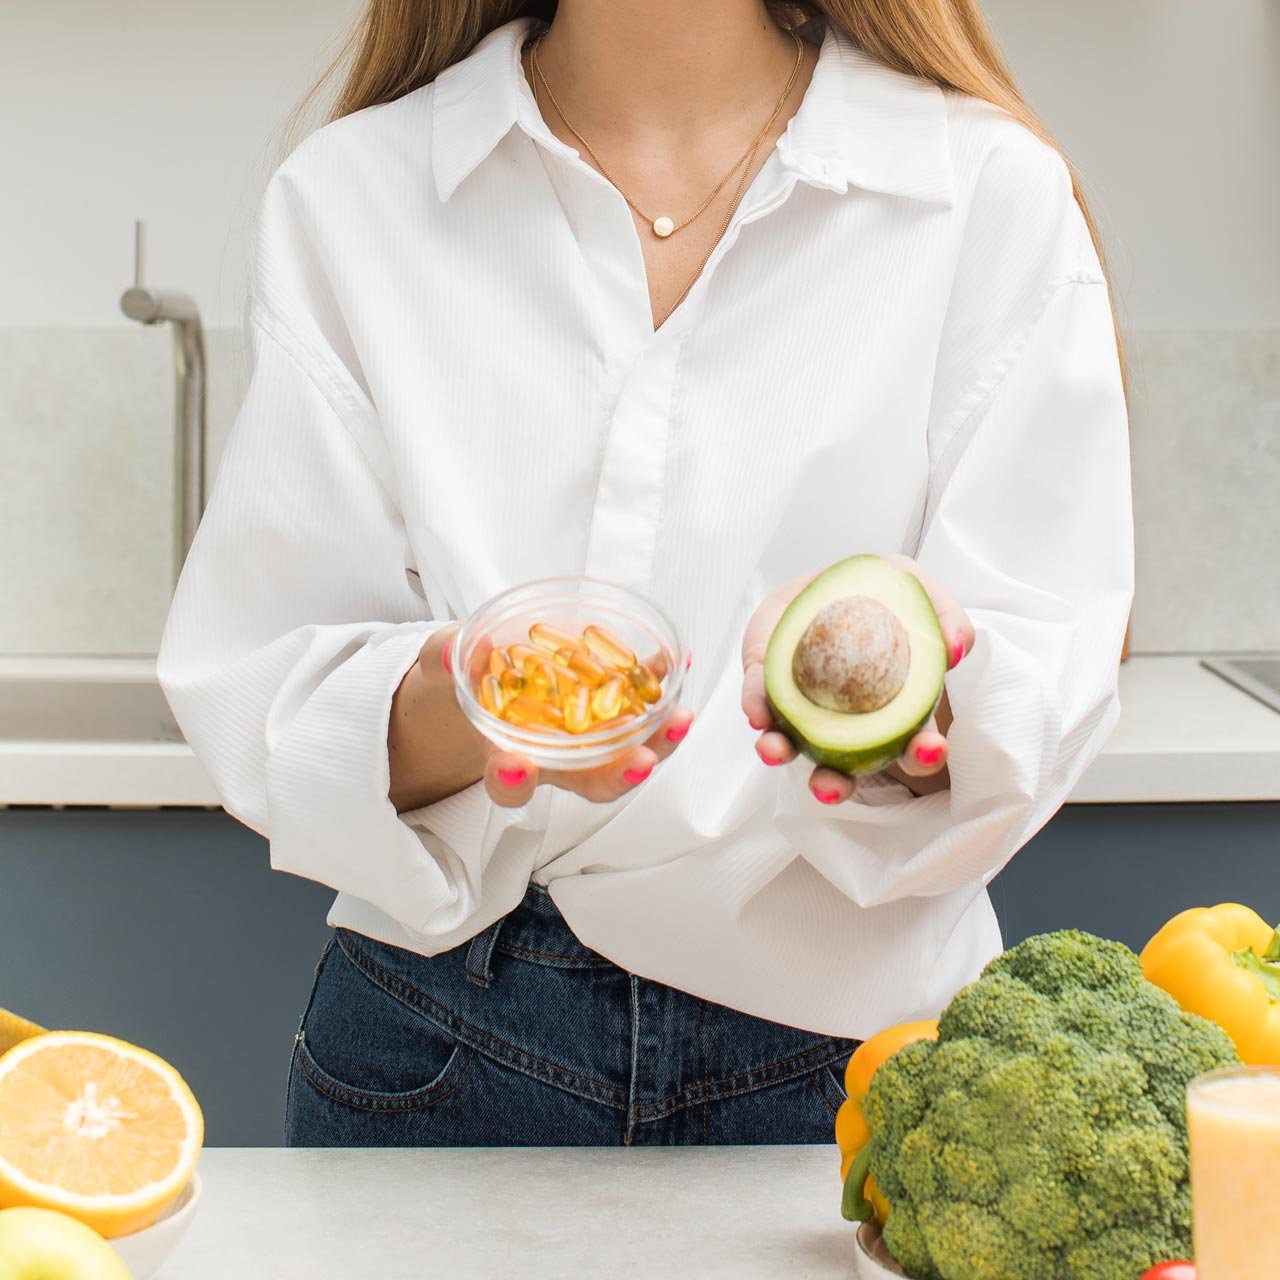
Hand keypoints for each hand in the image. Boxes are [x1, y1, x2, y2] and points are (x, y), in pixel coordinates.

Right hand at [423, 625, 695, 809]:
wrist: (496, 673)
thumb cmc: (472, 679)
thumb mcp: (447, 666)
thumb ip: (447, 659)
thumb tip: (452, 651)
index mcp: (510, 759)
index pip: (511, 785)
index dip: (513, 781)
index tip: (514, 768)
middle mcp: (560, 758)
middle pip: (594, 781)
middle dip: (619, 775)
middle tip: (639, 763)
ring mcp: (593, 735)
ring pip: (631, 749)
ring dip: (659, 737)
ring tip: (679, 718)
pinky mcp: (614, 702)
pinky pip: (643, 699)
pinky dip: (661, 682)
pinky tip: (677, 660)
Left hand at [739, 554, 973, 802]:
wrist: (833, 585)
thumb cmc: (881, 597)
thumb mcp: (919, 593)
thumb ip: (946, 618)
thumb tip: (957, 650)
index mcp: (893, 711)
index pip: (912, 745)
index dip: (922, 755)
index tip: (927, 751)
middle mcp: (846, 723)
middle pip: (845, 766)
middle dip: (837, 783)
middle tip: (830, 786)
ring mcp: (804, 709)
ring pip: (793, 745)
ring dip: (783, 754)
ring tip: (776, 752)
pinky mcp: (768, 685)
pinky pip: (761, 700)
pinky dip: (757, 705)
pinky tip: (756, 711)